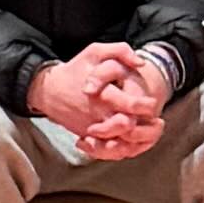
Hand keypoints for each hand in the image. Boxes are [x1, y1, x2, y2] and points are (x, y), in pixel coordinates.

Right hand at [27, 45, 166, 157]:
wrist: (49, 91)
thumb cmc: (75, 70)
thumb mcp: (95, 52)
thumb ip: (120, 51)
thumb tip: (141, 63)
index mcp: (102, 94)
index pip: (130, 105)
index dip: (145, 106)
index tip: (152, 103)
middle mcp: (98, 114)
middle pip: (126, 128)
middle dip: (144, 128)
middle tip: (154, 122)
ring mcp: (92, 128)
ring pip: (119, 145)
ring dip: (136, 141)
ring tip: (146, 132)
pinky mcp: (88, 137)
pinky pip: (108, 151)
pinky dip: (122, 149)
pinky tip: (132, 140)